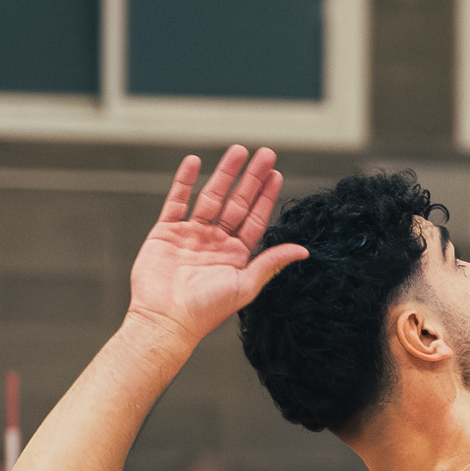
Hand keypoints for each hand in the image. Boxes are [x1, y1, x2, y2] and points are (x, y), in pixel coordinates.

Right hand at [128, 147, 307, 346]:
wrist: (166, 319)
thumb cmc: (205, 311)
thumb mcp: (246, 285)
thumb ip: (271, 263)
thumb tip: (304, 251)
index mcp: (236, 255)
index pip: (255, 218)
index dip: (266, 196)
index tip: (276, 174)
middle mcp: (215, 242)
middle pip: (237, 202)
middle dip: (251, 178)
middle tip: (265, 154)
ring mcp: (191, 235)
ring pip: (210, 196)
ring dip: (224, 174)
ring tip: (238, 151)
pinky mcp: (166, 232)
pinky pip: (176, 200)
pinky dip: (184, 181)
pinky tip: (194, 162)